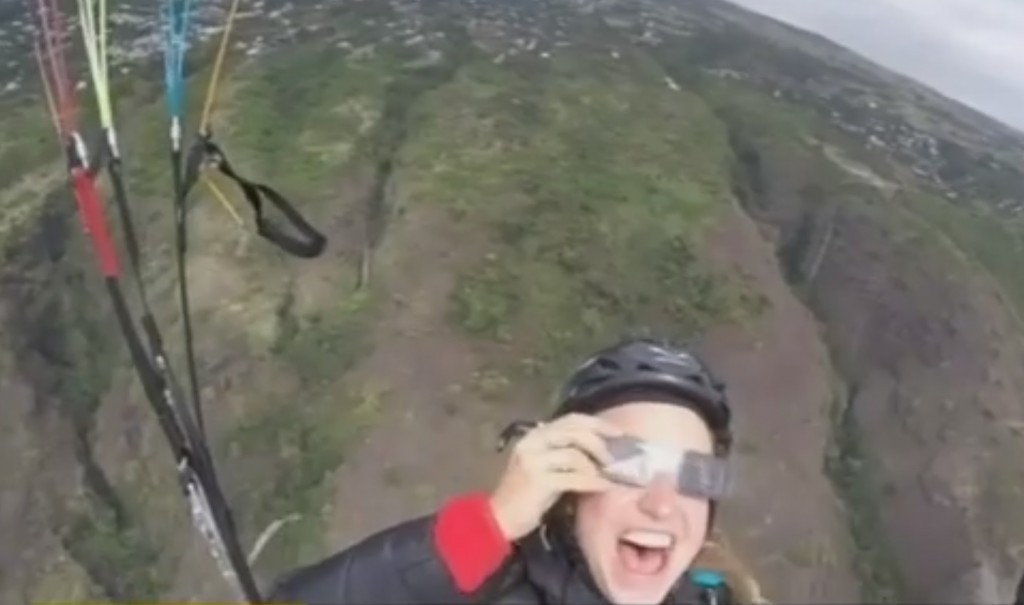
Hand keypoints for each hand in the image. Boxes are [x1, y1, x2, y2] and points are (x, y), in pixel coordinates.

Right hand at [488, 413, 622, 540]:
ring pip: (576, 455)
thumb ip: (562, 452)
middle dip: (600, 444)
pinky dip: (593, 482)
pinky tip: (603, 487)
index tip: (618, 433)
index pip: (571, 419)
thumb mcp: (542, 466)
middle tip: (614, 459)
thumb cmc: (525, 494)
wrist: (498, 519)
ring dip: (597, 467)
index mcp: (534, 435)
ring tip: (607, 477)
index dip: (596, 424)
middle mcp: (533, 442)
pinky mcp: (538, 481)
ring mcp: (534, 461)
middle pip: (575, 432)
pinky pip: (575, 477)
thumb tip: (600, 448)